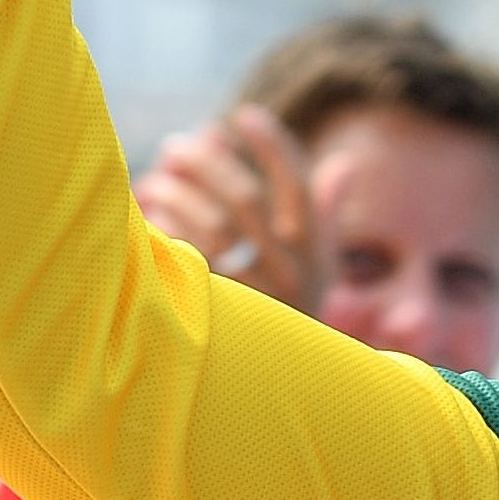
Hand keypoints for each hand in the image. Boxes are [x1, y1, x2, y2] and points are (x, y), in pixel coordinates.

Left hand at [134, 106, 333, 315]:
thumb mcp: (319, 266)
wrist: (279, 384)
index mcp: (318, 253)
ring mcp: (257, 298)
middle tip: (178, 144)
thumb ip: (326, 213)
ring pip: (214, 229)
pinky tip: (150, 213)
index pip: (299, 187)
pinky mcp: (222, 316)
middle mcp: (294, 275)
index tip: (243, 115)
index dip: (272, 147)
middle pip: (248, 200)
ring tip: (157, 176)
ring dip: (179, 194)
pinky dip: (167, 231)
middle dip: (208, 163)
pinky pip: (189, 263)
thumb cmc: (292, 308)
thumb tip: (347, 163)